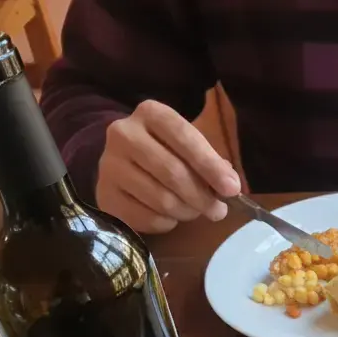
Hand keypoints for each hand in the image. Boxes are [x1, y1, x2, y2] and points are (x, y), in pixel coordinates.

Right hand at [97, 100, 240, 233]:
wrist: (121, 164)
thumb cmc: (165, 152)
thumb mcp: (189, 147)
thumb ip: (211, 161)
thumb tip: (230, 185)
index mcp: (150, 113)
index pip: (184, 137)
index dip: (210, 165)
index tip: (232, 189)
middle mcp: (124, 134)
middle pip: (173, 172)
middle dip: (202, 197)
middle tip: (218, 211)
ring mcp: (110, 165)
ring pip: (162, 199)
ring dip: (187, 212)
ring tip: (193, 211)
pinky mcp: (105, 194)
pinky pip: (148, 218)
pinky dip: (167, 223)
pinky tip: (169, 216)